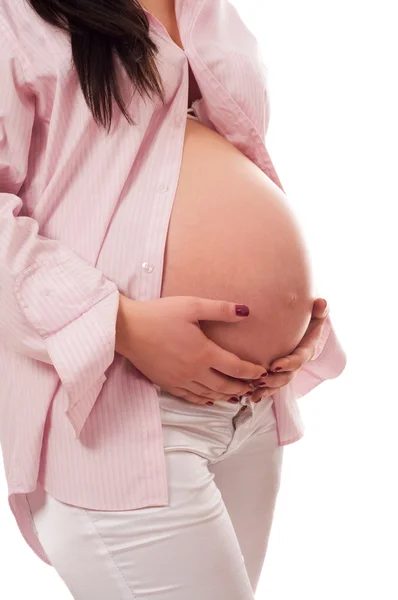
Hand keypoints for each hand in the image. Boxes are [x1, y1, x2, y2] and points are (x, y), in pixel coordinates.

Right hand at [116, 294, 267, 404]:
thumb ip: (220, 309)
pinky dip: (204, 400)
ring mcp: (179, 380)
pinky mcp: (166, 383)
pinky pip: (190, 397)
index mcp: (203, 353)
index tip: (262, 373)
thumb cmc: (159, 314)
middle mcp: (193, 371)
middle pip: (225, 386)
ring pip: (209, 394)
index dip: (252, 372)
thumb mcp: (192, 305)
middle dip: (242, 388)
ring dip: (226, 396)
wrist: (127, 329)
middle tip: (254, 388)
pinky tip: (209, 399)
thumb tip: (246, 311)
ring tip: (237, 395)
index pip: (236, 368)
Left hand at [250, 298, 328, 402]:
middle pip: (287, 376)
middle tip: (259, 380)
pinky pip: (269, 386)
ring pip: (278, 384)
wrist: (299, 323)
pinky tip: (250, 397)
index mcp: (305, 349)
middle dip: (274, 380)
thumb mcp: (316, 311)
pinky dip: (261, 393)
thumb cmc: (307, 316)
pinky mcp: (275, 372)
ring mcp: (286, 369)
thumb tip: (321, 302)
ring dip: (266, 389)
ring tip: (253, 391)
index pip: (298, 359)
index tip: (276, 365)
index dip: (289, 364)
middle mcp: (296, 362)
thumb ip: (320, 308)